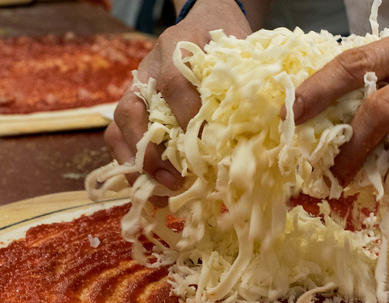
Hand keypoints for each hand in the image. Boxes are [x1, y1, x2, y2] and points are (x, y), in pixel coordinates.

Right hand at [104, 0, 252, 190]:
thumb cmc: (223, 39)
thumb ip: (243, 76)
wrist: (204, 23)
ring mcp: (136, 94)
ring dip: (135, 167)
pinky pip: (122, 141)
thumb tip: (269, 118)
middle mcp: (146, 73)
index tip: (202, 142)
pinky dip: (134, 169)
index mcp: (173, 50)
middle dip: (148, 152)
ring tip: (160, 195)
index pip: (172, 82)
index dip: (184, 113)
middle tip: (172, 181)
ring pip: (119, 131)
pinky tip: (154, 192)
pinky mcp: (136, 112)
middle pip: (130, 112)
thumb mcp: (237, 48)